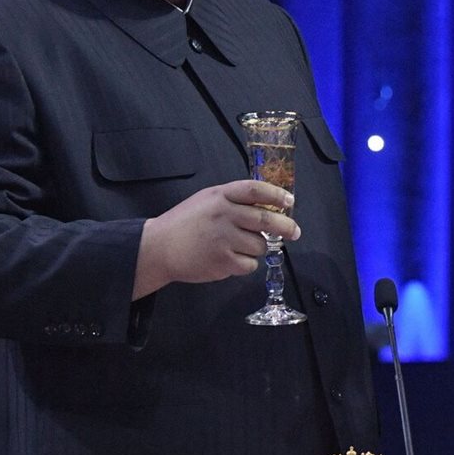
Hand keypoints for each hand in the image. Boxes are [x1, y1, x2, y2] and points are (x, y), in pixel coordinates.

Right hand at [133, 180, 298, 298]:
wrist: (158, 248)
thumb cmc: (186, 222)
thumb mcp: (208, 200)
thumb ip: (234, 200)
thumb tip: (270, 205)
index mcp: (221, 196)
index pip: (255, 190)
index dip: (276, 195)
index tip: (289, 201)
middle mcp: (224, 215)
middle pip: (265, 220)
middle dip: (286, 227)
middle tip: (295, 232)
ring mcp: (223, 239)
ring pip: (260, 245)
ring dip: (256, 247)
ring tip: (238, 245)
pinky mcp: (223, 261)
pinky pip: (250, 264)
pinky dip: (245, 263)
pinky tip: (230, 258)